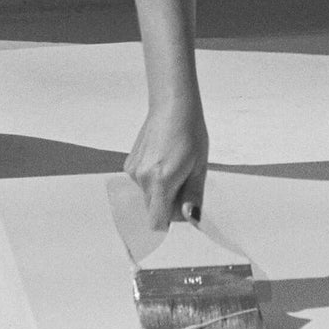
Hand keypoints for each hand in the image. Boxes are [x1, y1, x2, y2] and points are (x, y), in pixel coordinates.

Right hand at [124, 98, 208, 229]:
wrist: (173, 106)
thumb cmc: (190, 132)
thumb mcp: (199, 166)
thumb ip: (193, 196)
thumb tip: (190, 218)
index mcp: (162, 180)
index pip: (157, 221)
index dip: (172, 219)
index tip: (183, 206)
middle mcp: (142, 178)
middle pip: (153, 210)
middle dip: (169, 203)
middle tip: (184, 180)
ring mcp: (133, 171)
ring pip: (148, 196)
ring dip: (162, 190)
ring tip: (175, 165)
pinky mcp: (129, 164)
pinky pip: (142, 183)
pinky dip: (153, 179)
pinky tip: (163, 160)